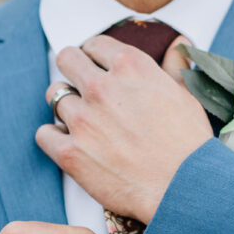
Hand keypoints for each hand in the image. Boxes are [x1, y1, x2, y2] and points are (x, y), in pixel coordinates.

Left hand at [36, 34, 212, 223]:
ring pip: (54, 95)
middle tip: (81, 88)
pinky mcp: (70, 153)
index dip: (95, 56)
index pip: (95, 44)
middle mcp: (102, 87)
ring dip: (65, 105)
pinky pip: (44, 133)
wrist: (183, 190)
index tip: (96, 68)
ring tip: (80, 120)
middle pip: (66, 59)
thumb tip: (179, 43)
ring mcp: (83, 120)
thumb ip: (174, 65)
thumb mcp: (186, 96)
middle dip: (73, 70)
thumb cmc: (189, 145)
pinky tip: (70, 143)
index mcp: (131, 67)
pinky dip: (53, 137)